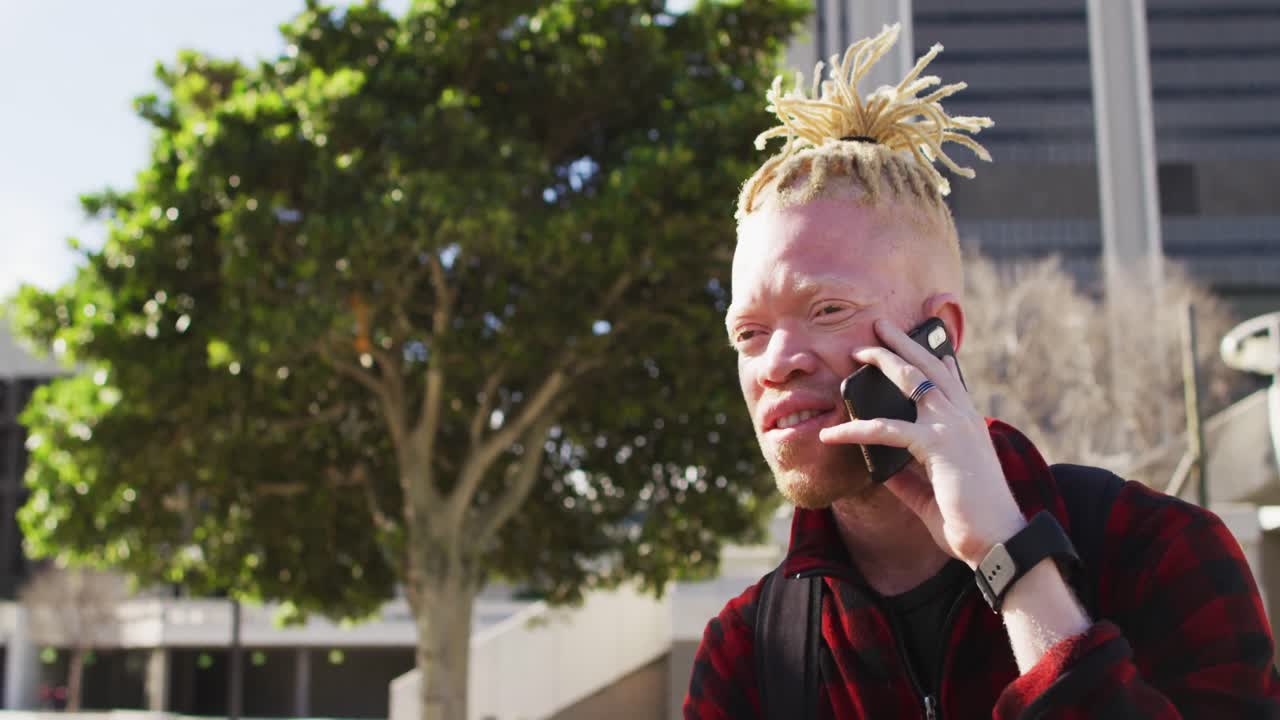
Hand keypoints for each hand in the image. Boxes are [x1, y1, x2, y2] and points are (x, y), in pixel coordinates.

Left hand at [818, 318, 1026, 565]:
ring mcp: (953, 427)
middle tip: (879, 326)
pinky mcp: (938, 446)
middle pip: (930, 367)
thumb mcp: (932, 493)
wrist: (997, 542)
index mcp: (968, 425)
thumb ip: (907, 477)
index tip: (921, 342)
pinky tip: (833, 434)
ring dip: (883, 362)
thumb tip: (881, 470)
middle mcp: (964, 418)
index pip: (950, 381)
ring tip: (856, 352)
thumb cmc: (969, 520)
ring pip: (913, 381)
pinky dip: (856, 430)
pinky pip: (888, 429)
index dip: (934, 358)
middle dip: (902, 343)